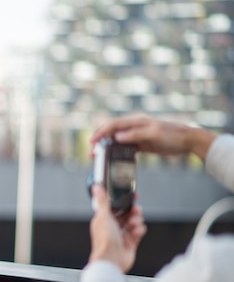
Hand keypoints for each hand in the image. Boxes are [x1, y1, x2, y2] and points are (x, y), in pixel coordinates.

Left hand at [89, 184, 146, 272]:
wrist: (111, 259)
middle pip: (127, 214)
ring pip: (133, 222)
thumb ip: (102, 201)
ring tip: (134, 224)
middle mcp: (112, 227)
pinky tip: (136, 232)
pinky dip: (139, 230)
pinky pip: (138, 232)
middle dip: (133, 211)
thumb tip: (96, 187)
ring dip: (136, 221)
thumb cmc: (104, 239)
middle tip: (136, 211)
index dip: (124, 201)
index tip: (133, 196)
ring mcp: (121, 235)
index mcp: (104, 219)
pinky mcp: (130, 243)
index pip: (116, 206)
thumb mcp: (103, 216)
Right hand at [90, 115, 215, 160]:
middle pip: (112, 133)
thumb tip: (117, 137)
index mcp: (136, 121)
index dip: (101, 133)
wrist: (188, 141)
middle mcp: (135, 127)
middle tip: (92, 153)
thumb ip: (135, 134)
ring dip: (107, 149)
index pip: (113, 125)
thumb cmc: (173, 135)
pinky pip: (126, 148)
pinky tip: (113, 160)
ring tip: (99, 158)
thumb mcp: (154, 134)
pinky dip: (118, 153)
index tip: (92, 142)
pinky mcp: (142, 144)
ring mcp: (137, 136)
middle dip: (100, 142)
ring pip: (117, 141)